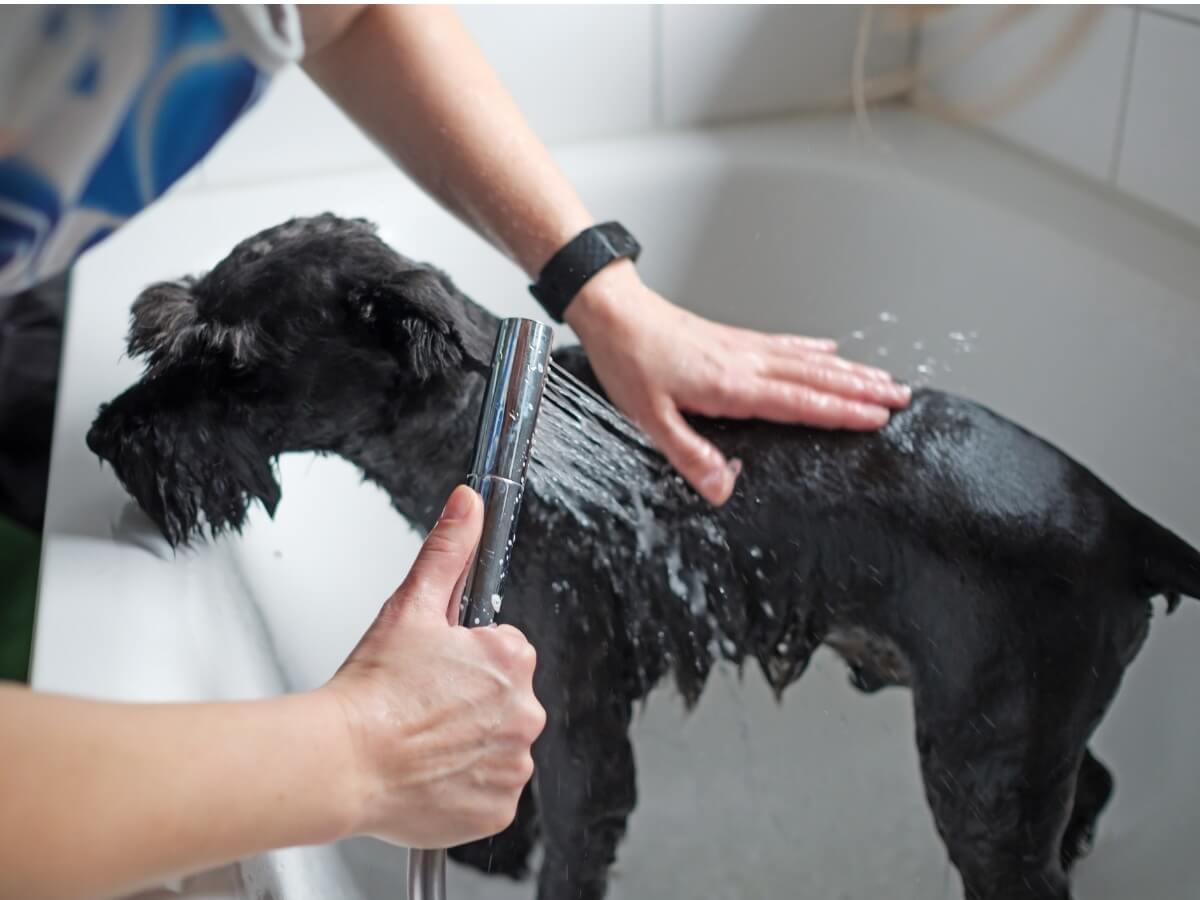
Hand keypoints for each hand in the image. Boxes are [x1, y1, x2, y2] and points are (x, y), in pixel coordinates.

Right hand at [323, 485, 545, 847]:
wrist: (342, 762)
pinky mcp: (497, 809)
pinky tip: (429, 775)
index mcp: (511, 661)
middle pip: (504, 702)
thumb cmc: (372, 690)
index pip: (504, 654)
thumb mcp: (411, 606)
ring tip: (421, 742)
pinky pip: (489, 792)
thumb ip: (448, 550)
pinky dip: (464, 787)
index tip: (434, 674)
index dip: (465, 661)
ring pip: (497, 746)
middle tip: (422, 708)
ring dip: (468, 745)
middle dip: (470, 703)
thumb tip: (469, 504)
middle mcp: (525, 714)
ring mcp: (512, 765)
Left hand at [567, 262, 911, 504]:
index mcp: (731, 386)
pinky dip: (811, 350)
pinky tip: (829, 351)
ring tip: (882, 378)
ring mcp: (743, 348)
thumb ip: (691, 455)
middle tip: (901, 397)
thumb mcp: (650, 420)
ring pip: (809, 360)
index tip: (877, 419)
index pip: (799, 402)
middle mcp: (745, 363)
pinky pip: (784, 344)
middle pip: (817, 378)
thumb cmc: (629, 362)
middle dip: (863, 389)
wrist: (615, 314)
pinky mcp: (733, 339)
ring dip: (849, 370)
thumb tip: (723, 488)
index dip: (841, 412)